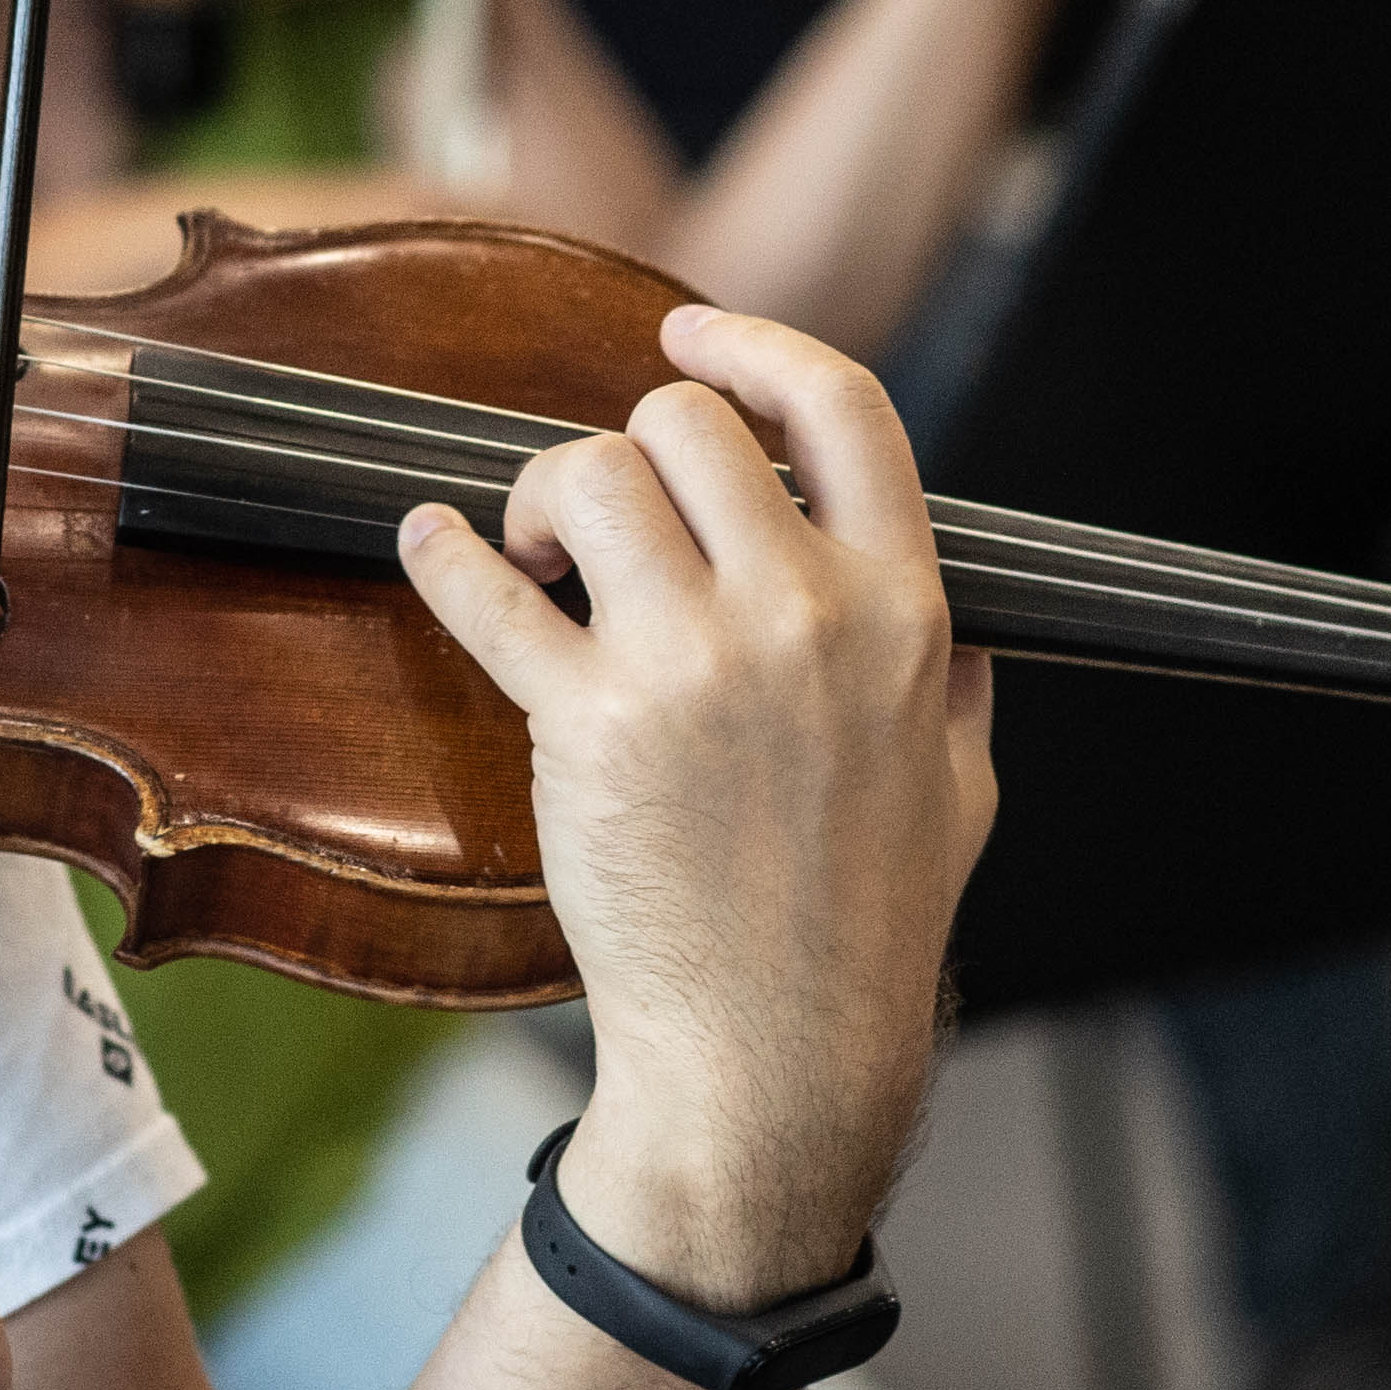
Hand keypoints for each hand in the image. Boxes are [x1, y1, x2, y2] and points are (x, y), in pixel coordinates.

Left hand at [399, 306, 992, 1305]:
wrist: (776, 1056)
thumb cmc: (866, 929)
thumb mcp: (962, 782)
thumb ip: (951, 672)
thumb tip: (943, 605)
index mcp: (902, 611)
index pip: (844, 407)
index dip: (755, 345)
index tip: (692, 333)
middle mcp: (802, 616)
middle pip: (686, 422)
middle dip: (629, 444)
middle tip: (596, 512)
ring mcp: (692, 667)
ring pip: (586, 476)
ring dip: (540, 496)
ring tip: (533, 555)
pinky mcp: (586, 725)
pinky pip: (487, 592)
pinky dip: (441, 554)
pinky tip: (428, 544)